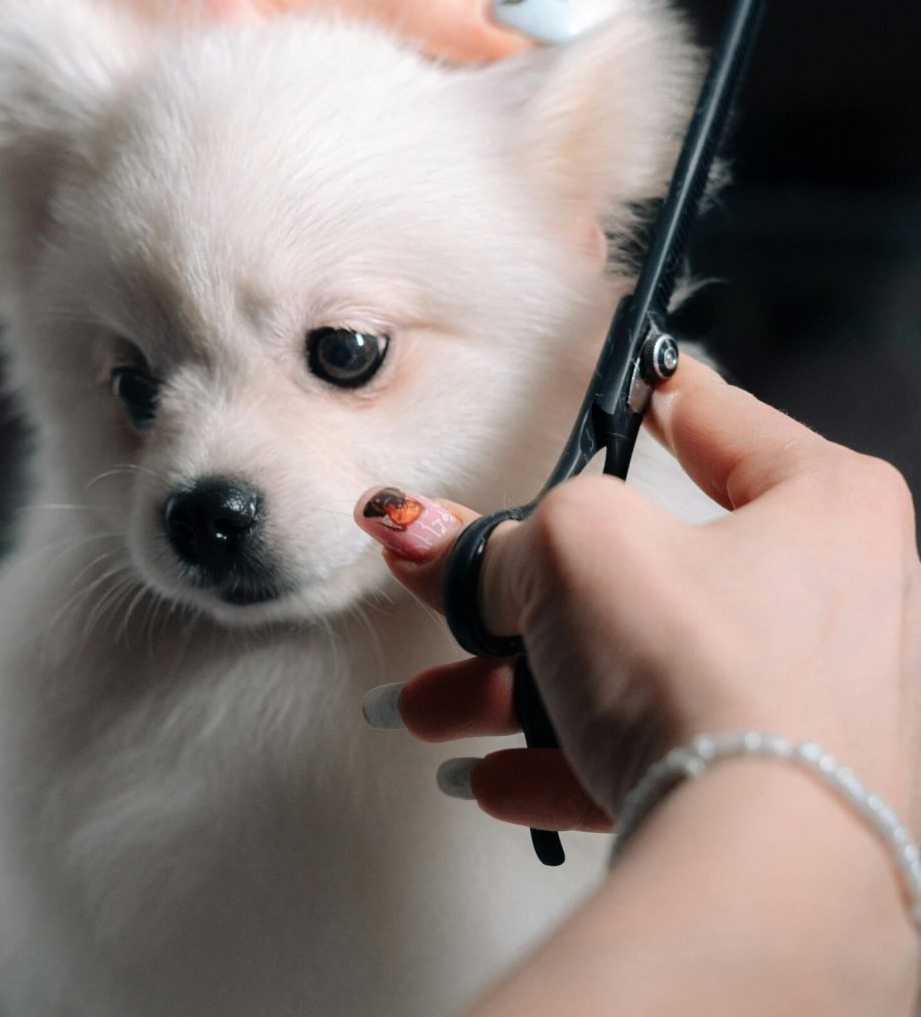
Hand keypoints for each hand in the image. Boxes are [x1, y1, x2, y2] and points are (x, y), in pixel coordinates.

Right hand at [355, 356, 920, 833]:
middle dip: (531, 592)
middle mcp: (828, 601)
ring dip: (517, 690)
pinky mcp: (764, 783)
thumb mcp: (573, 549)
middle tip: (466, 588)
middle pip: (645, 569)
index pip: (716, 418)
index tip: (624, 387)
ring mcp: (800, 700)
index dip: (651, 393)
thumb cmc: (714, 678)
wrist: (759, 868)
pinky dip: (563, 757)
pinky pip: (645, 752)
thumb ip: (497, 537)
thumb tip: (427, 538)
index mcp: (821, 507)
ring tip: (432, 705)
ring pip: (628, 669)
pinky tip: (491, 775)